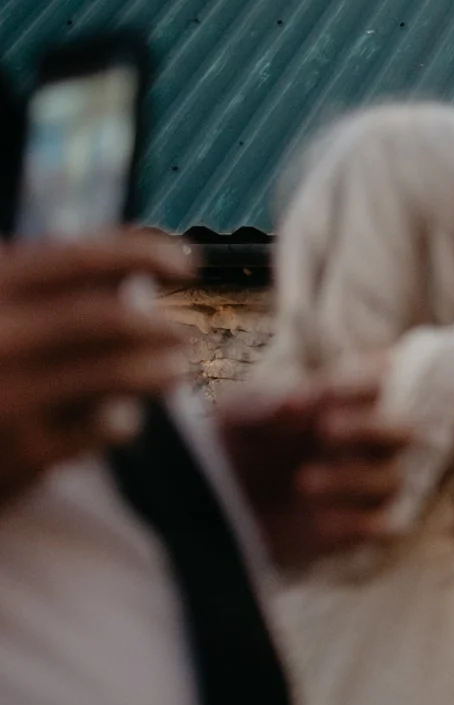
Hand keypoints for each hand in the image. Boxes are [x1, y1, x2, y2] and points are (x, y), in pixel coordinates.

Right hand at [0, 232, 195, 500]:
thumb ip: (44, 291)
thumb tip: (129, 273)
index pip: (74, 257)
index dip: (138, 251)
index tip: (185, 260)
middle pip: (106, 319)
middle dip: (158, 325)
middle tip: (183, 334)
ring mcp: (9, 396)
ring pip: (117, 374)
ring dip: (159, 369)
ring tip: (173, 369)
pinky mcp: (26, 453)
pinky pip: (107, 427)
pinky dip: (124, 418)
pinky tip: (120, 416)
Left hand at [217, 369, 411, 569]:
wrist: (219, 503)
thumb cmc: (234, 447)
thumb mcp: (240, 419)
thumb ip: (268, 407)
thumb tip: (299, 401)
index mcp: (341, 407)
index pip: (374, 387)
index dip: (359, 386)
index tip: (325, 390)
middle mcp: (363, 445)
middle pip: (403, 433)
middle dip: (372, 429)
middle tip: (325, 429)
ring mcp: (364, 486)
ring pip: (392, 480)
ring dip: (353, 479)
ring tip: (301, 482)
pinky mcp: (360, 527)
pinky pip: (384, 526)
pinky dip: (360, 521)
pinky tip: (320, 518)